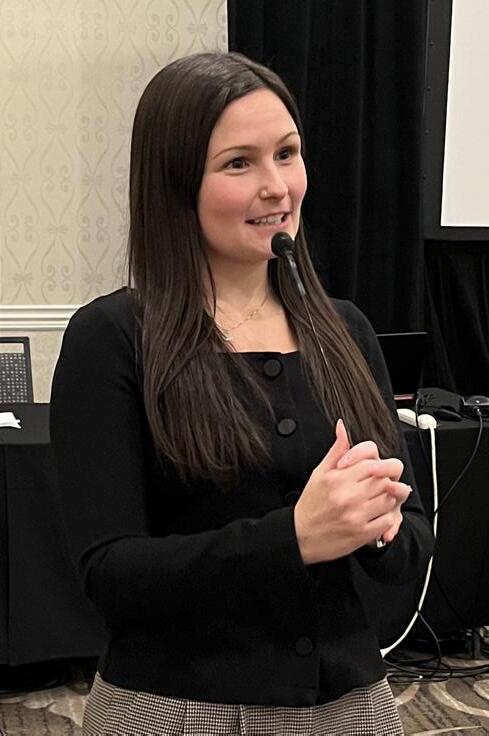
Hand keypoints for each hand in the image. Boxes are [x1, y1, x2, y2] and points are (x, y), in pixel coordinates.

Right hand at [294, 419, 409, 563]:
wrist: (301, 536)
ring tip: (377, 498)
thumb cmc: (311, 504)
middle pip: (383, 479)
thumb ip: (336, 450)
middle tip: (378, 483)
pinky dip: (386, 516)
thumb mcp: (319, 473)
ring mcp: (356, 515)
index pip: (371, 462)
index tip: (373, 470)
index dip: (377, 464)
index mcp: (337, 479)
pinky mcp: (362, 533)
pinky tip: (375, 513)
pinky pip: (387, 520)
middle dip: (384, 480)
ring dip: (387, 497)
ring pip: (389, 499)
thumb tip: (342, 428)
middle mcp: (347, 496)